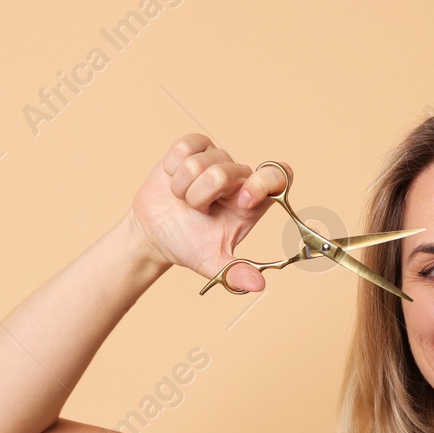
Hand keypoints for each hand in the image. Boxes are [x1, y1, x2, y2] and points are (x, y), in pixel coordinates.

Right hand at [124, 133, 291, 291]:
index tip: (244, 200)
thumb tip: (258, 285)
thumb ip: (234, 272)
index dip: (264, 181)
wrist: (155, 234)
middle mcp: (239, 176)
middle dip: (201, 196)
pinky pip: (184, 147)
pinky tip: (174, 181)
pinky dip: (172, 168)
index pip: (278, 176)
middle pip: (225, 171)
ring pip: (199, 162)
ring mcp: (216, 158)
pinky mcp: (194, 147)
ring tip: (184, 199)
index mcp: (254, 201)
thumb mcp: (212, 262)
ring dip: (183, 187)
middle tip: (196, 210)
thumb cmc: (189, 245)